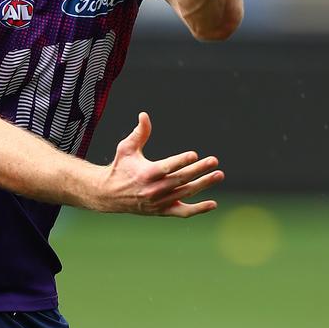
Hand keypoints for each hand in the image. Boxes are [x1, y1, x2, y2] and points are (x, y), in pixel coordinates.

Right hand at [99, 112, 222, 216]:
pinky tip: (213, 203)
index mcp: (145, 173)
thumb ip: (139, 133)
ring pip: (185, 193)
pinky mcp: (162, 211)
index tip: (194, 155)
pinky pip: (183, 212)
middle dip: (198, 170)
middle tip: (214, 161)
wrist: (109, 195)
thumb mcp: (126, 148)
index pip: (166, 167)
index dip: (180, 161)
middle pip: (180, 179)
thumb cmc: (120, 167)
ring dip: (203, 184)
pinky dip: (198, 209)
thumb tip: (144, 115)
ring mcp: (159, 202)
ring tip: (218, 174)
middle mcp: (153, 190)